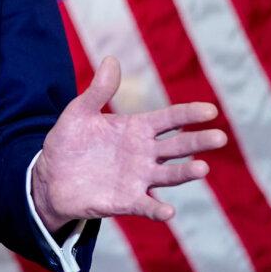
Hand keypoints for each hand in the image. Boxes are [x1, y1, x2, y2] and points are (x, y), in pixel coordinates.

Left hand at [31, 56, 225, 231]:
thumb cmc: (69, 141)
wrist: (51, 177)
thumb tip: (111, 59)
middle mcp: (144, 154)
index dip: (189, 115)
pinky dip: (158, 210)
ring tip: (202, 169)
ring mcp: (138, 178)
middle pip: (177, 146)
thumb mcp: (80, 112)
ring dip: (185, 173)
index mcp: (137, 129)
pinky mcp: (126, 201)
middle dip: (198, 142)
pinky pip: (146, 206)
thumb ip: (98, 90)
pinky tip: (167, 212)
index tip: (211, 110)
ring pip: (169, 175)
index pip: (169, 119)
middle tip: (219, 137)